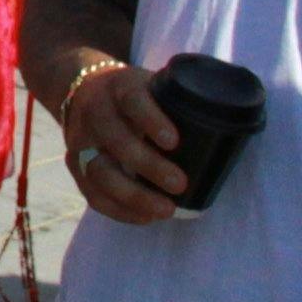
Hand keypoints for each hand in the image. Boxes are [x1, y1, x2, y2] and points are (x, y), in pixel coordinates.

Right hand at [58, 57, 191, 224]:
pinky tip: (145, 217)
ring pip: (100, 172)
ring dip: (133, 196)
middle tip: (180, 184)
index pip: (133, 100)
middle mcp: (95, 111)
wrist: (81, 88)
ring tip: (165, 211)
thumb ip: (175, 101)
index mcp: (119, 86)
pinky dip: (120, 210)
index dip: (152, 120)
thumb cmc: (133, 93)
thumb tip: (228, 128)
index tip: (175, 142)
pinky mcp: (74, 165)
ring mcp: (80, 140)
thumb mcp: (150, 84)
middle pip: (116, 140)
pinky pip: (93, 194)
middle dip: (148, 166)